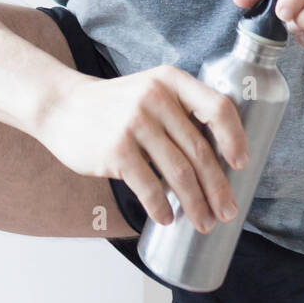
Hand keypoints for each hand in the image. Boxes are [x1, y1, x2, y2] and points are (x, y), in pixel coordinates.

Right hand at [36, 65, 249, 231]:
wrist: (62, 106)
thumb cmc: (114, 105)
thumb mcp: (149, 90)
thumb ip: (179, 111)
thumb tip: (217, 158)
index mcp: (170, 80)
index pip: (217, 107)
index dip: (234, 138)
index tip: (241, 164)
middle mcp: (155, 97)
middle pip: (200, 150)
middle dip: (218, 187)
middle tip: (227, 212)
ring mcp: (134, 122)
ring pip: (178, 173)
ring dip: (196, 204)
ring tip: (203, 222)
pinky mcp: (116, 149)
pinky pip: (148, 186)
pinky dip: (160, 208)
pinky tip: (166, 219)